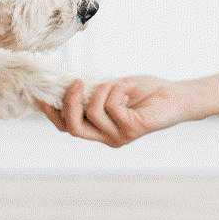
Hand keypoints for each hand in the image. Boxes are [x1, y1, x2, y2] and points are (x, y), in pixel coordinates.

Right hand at [38, 76, 198, 147]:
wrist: (176, 95)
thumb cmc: (146, 91)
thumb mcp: (112, 88)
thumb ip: (92, 91)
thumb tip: (68, 83)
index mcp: (100, 128)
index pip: (68, 127)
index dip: (52, 114)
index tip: (42, 96)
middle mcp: (107, 137)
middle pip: (73, 128)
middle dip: (69, 103)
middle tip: (76, 82)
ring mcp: (119, 135)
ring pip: (92, 113)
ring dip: (102, 90)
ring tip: (118, 83)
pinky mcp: (131, 128)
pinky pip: (111, 106)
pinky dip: (117, 90)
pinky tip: (130, 88)